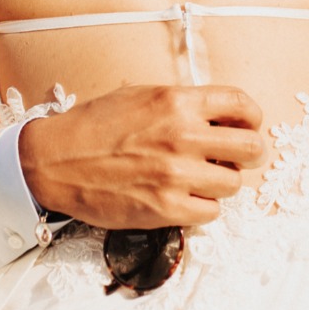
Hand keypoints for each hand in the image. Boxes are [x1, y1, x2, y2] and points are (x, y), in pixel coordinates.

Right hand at [17, 84, 266, 228]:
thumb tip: (221, 118)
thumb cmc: (95, 126)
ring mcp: (175, 174)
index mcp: (177, 102)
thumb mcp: (141, 97)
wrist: (55, 161)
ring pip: (234, 184)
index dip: (253, 118)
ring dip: (222, 183)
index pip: (242, 105)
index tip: (248, 126)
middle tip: (236, 159)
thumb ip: (182, 104)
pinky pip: (212, 212)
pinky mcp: (166, 208)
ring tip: (200, 179)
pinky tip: (185, 198)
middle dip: (250, 154)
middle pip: (252, 148)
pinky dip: (203, 207)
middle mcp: (182, 136)